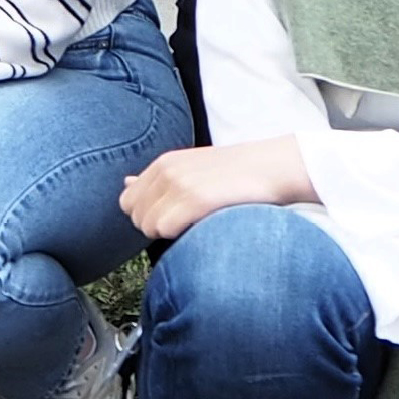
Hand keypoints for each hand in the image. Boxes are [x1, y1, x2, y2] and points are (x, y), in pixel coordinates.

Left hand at [119, 138, 310, 240]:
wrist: (272, 167)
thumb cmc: (235, 173)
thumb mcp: (190, 167)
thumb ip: (156, 178)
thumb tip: (126, 182)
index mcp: (163, 163)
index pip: (127, 201)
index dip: (146, 216)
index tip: (171, 218)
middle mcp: (167, 171)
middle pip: (135, 216)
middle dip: (154, 226)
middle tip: (185, 224)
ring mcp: (180, 184)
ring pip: (147, 225)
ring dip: (167, 233)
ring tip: (194, 225)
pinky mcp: (195, 199)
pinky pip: (164, 228)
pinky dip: (178, 235)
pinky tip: (200, 227)